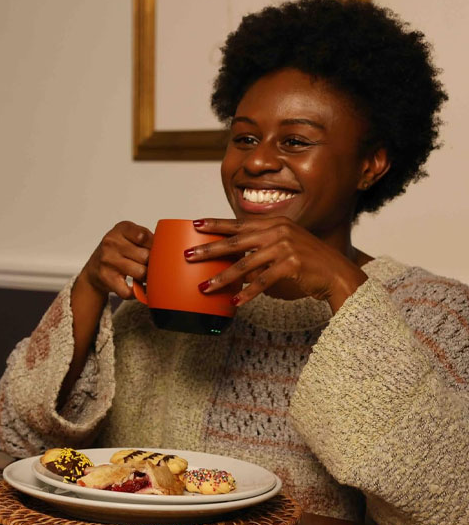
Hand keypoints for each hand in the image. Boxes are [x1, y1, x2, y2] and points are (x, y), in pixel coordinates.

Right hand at [77, 221, 153, 299]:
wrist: (94, 270)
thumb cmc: (116, 252)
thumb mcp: (127, 237)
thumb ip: (146, 239)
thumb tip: (168, 250)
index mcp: (120, 229)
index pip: (144, 236)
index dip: (154, 246)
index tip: (155, 251)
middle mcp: (111, 243)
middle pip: (145, 256)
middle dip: (151, 264)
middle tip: (149, 266)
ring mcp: (108, 260)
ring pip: (140, 273)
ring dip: (145, 278)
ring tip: (144, 276)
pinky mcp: (106, 278)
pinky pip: (129, 290)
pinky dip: (136, 292)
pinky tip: (137, 288)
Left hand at [189, 217, 367, 310]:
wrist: (337, 273)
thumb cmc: (307, 261)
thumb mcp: (284, 244)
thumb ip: (261, 245)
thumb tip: (231, 256)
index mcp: (275, 223)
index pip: (239, 224)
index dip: (216, 224)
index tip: (195, 224)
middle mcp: (279, 231)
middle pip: (236, 242)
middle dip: (209, 250)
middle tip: (188, 257)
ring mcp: (286, 247)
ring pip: (245, 265)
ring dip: (222, 278)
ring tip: (204, 287)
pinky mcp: (292, 264)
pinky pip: (263, 281)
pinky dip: (248, 293)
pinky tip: (235, 301)